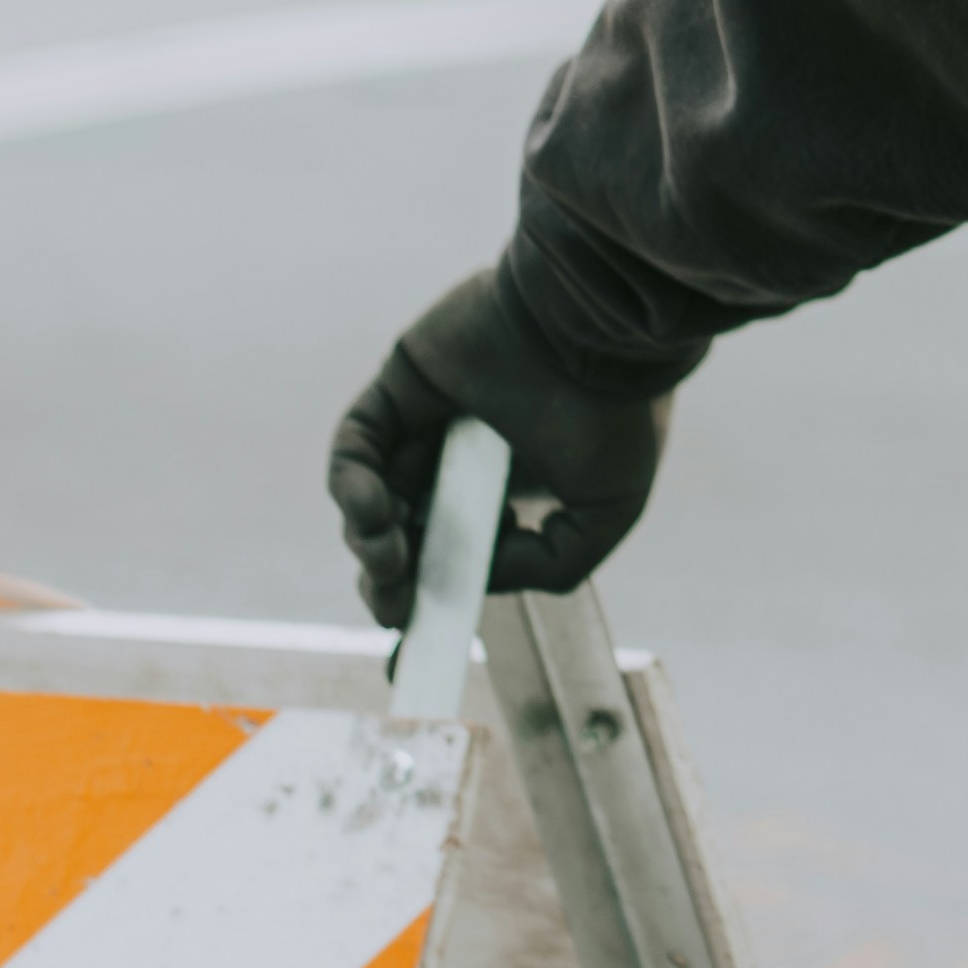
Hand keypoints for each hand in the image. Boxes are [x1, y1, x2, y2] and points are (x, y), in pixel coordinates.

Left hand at [328, 273, 678, 626]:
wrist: (602, 330)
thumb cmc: (618, 413)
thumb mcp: (605, 513)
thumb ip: (550, 562)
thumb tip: (482, 573)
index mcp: (511, 486)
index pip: (453, 548)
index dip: (429, 594)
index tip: (415, 637)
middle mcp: (463, 454)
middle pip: (402, 530)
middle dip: (391, 577)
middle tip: (395, 604)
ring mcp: (427, 418)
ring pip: (372, 494)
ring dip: (368, 538)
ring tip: (390, 559)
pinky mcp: (398, 384)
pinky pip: (354, 443)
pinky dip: (350, 483)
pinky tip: (374, 511)